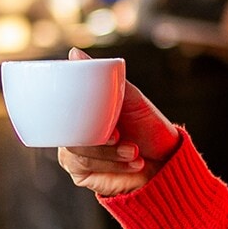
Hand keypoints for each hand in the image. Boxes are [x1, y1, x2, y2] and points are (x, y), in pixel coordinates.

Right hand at [57, 49, 181, 196]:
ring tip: (134, 151)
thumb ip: (105, 79)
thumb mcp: (131, 99)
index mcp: (82, 112)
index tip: (105, 120)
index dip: (75, 114)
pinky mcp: (82, 176)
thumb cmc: (149, 127)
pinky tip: (132, 163)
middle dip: (97, 139)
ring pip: (76, 153)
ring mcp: (77, 155)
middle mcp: (75, 132)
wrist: (166, 161)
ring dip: (109, 154)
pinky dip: (111, 166)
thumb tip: (74, 53)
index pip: (61, 108)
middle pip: (67, 133)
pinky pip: (84, 170)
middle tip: (119, 137)